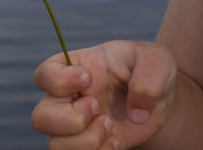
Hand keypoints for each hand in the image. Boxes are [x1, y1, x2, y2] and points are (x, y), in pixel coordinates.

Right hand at [32, 41, 177, 149]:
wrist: (162, 99)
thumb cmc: (153, 70)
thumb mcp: (158, 61)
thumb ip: (148, 79)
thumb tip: (136, 114)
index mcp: (80, 68)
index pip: (45, 74)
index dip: (58, 81)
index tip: (88, 79)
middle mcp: (71, 99)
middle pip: (40, 117)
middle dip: (69, 119)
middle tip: (97, 108)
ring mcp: (77, 126)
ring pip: (55, 144)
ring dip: (85, 141)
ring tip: (110, 126)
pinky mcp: (89, 146)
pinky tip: (116, 143)